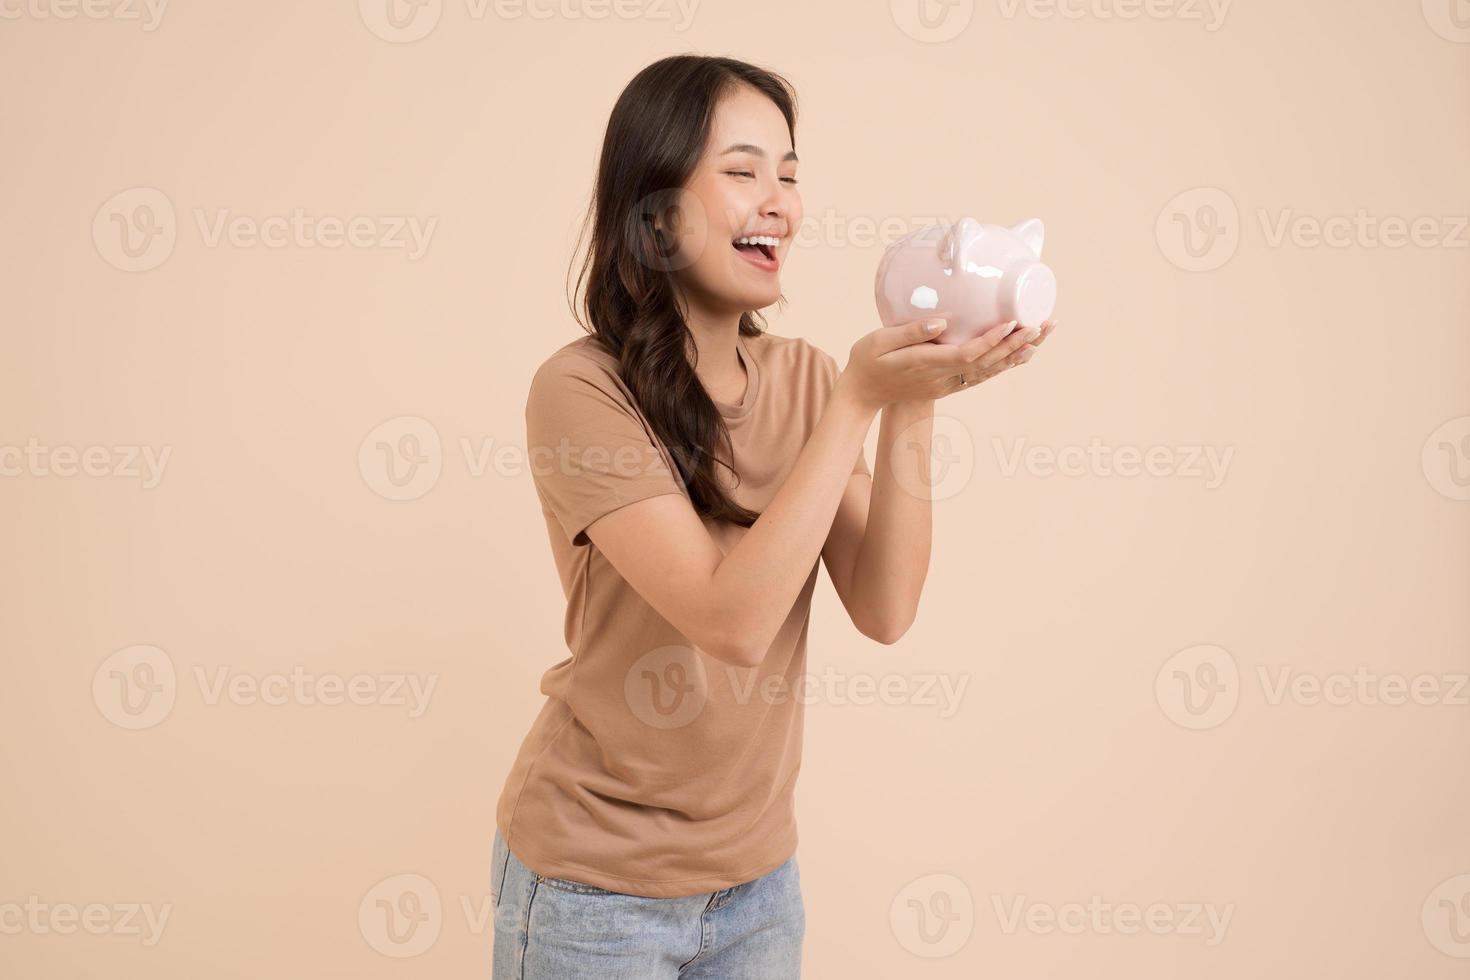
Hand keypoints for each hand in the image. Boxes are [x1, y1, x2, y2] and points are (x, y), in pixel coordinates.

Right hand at [838, 317, 1053, 410]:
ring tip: (1042, 336)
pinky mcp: (947, 386)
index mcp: (925, 364)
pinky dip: (1004, 365)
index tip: (1012, 323)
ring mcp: (946, 385)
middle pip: (987, 363)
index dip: (992, 340)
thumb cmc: (867, 361)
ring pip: (989, 371)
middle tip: (1042, 325)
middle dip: (1017, 344)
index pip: (967, 354)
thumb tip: (941, 323)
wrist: (862, 394)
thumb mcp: (879, 341)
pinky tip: (1020, 354)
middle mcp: (941, 378)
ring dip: (1017, 354)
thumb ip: (910, 332)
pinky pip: (982, 376)